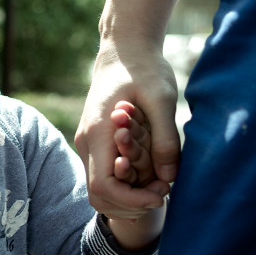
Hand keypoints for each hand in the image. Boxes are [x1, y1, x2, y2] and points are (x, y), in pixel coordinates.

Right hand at [75, 41, 175, 220]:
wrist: (124, 49)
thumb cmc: (144, 69)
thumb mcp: (162, 99)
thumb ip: (164, 138)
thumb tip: (169, 177)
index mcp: (99, 131)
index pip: (104, 186)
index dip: (131, 200)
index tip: (160, 195)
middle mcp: (86, 141)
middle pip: (98, 196)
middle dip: (130, 205)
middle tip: (162, 194)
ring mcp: (87, 143)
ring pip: (100, 190)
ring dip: (128, 199)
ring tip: (159, 187)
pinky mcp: (95, 143)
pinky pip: (104, 177)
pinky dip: (124, 188)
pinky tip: (149, 180)